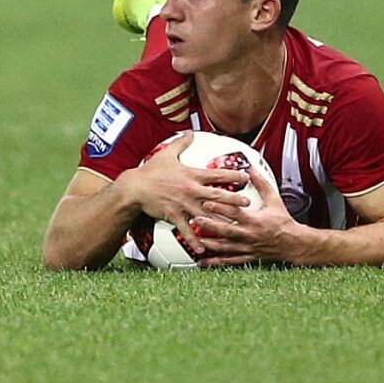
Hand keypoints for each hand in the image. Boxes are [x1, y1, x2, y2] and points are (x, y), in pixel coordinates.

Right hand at [125, 133, 253, 248]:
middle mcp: (191, 190)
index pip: (216, 174)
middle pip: (217, 196)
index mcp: (191, 175)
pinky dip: (195, 240)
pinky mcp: (174, 215)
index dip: (232, 174)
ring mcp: (183, 204)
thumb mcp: (166, 153)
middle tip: (248, 203)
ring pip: (206, 215)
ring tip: (234, 229)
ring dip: (221, 222)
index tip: (246, 176)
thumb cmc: (151, 170)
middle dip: (234, 199)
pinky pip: (187, 230)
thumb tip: (190, 133)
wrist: (135, 187)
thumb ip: (181, 143)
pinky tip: (203, 249)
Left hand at [193, 165, 301, 266]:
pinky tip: (203, 262)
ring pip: (225, 248)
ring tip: (195, 240)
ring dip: (210, 244)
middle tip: (195, 219)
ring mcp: (247, 247)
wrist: (294, 244)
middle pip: (226, 231)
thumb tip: (250, 169)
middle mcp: (249, 235)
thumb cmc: (283, 221)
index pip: (234, 213)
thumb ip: (261, 183)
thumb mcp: (274, 200)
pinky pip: (229, 261)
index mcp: (254, 220)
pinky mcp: (247, 257)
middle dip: (209, 225)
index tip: (206, 202)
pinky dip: (216, 262)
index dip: (220, 207)